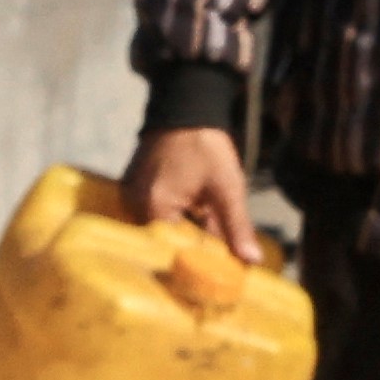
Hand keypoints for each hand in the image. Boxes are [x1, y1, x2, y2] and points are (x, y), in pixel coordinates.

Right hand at [125, 123, 256, 265]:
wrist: (185, 109)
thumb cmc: (206, 146)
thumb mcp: (227, 186)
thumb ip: (236, 226)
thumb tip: (251, 260)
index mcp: (153, 207)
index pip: (172, 251)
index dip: (197, 261)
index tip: (217, 271)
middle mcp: (133, 206)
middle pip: (165, 243)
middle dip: (192, 247)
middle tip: (217, 251)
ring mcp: (129, 197)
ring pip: (160, 230)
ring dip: (184, 232)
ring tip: (206, 228)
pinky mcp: (131, 190)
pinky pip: (152, 216)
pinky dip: (173, 219)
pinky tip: (192, 215)